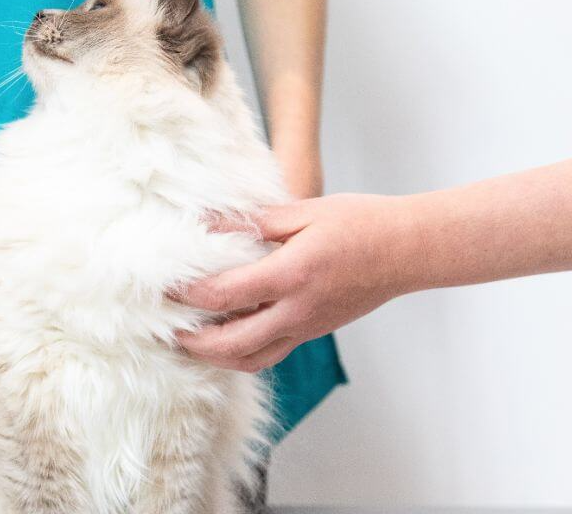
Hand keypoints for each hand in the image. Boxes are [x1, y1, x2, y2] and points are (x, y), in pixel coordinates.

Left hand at [178, 194, 419, 371]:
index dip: (187, 294)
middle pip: (231, 344)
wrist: (407, 251)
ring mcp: (306, 327)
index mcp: (292, 274)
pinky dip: (241, 353)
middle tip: (165, 329)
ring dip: (214, 357)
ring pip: (250, 360)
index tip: (164, 286)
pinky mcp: (313, 332)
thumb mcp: (304, 212)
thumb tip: (207, 223)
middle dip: (192, 342)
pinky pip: (269, 353)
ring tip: (188, 342)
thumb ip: (253, 222)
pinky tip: (224, 337)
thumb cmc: (360, 223)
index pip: (224, 295)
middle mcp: (297, 310)